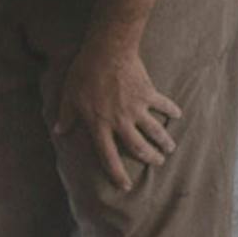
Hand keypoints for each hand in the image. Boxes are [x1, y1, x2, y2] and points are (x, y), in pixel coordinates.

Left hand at [54, 33, 181, 191]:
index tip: (125, 186)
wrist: (107, 50)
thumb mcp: (69, 96)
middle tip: (158, 163)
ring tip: (170, 148)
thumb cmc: (85, 73)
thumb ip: (66, 116)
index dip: (117, 174)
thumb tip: (59, 131)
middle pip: (138, 147)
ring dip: (164, 141)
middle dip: (150, 158)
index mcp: (100, 125)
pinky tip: (178, 115)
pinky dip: (172, 110)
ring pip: (155, 131)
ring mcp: (136, 108)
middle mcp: (120, 121)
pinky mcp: (148, 94)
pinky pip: (163, 105)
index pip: (108, 156)